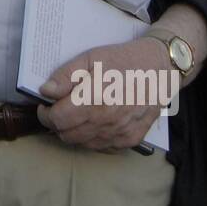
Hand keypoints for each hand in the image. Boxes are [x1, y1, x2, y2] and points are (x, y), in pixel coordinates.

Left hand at [37, 38, 170, 152]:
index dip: (46, 114)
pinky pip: (102, 147)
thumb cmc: (123, 60)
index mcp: (94, 100)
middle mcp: (107, 121)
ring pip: (83, 143)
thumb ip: (66, 76)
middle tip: (60, 110)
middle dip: (58, 124)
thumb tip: (46, 91)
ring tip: (77, 114)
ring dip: (74, 132)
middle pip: (67, 135)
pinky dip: (93, 138)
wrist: (160, 68)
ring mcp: (120, 133)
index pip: (57, 120)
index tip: (46, 106)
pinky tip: (95, 122)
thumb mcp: (91, 58)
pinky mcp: (131, 139)